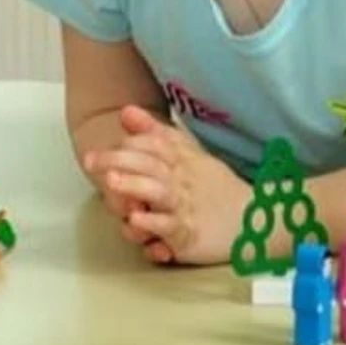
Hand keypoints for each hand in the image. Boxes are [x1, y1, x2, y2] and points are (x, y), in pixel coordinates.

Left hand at [81, 106, 247, 265]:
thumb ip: (155, 133)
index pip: (154, 145)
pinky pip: (169, 227)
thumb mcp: (187, 154)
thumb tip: (126, 111)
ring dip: (133, 187)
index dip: (131, 144)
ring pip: (157, 193)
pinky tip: (136, 219)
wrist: (253, 220)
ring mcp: (184, 206)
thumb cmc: (213, 188)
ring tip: (111, 182)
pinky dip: (153, 224)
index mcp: (181, 159)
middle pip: (149, 164)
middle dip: (119, 161)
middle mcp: (180, 180)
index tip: (109, 144)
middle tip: (92, 161)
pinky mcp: (188, 233)